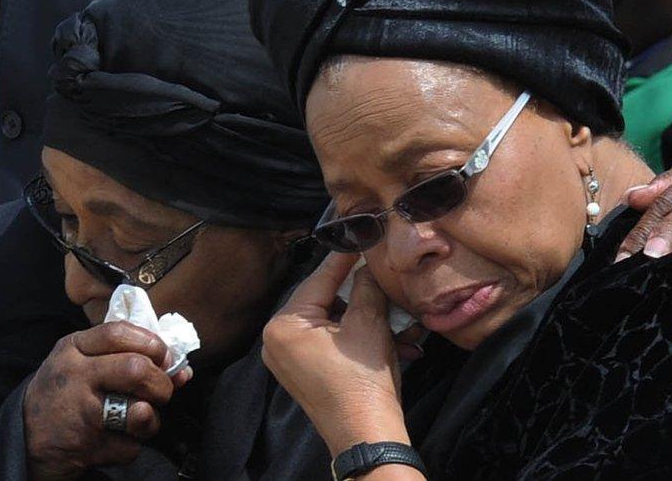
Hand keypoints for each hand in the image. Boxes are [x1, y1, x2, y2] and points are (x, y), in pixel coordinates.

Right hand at [24, 321, 191, 480]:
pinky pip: (130, 446)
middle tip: (160, 394)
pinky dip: (130, 447)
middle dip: (161, 384)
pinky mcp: (84, 445)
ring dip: (150, 420)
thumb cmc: (63, 396)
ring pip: (140, 410)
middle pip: (136, 369)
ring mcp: (78, 411)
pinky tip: (112, 442)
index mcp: (73, 348)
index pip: (119, 331)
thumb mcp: (82, 364)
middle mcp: (73, 375)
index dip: (153, 344)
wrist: (21, 441)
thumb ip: (125, 358)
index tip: (164, 357)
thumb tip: (182, 370)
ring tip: (139, 420)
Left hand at [261, 253, 408, 456]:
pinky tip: (392, 340)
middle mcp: (277, 340)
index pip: (319, 279)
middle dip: (360, 295)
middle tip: (381, 278)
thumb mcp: (368, 323)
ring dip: (366, 319)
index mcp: (284, 324)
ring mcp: (289, 360)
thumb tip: (364, 265)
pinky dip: (359, 339)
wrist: (366, 434)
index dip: (344, 258)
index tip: (359, 237)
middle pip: (325, 301)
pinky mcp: (305, 374)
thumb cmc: (363, 380)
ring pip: (332, 323)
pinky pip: (332, 343)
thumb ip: (365, 286)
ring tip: (395, 316)